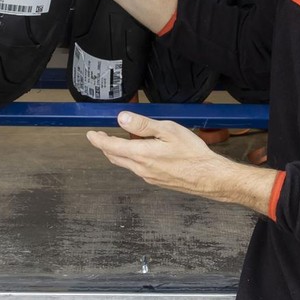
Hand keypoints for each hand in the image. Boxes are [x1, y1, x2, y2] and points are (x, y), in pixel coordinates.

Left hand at [85, 111, 226, 196]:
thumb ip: (143, 125)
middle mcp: (141, 169)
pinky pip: (137, 169)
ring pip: (125, 164)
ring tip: (118, 141)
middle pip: (115, 157)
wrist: (209, 177)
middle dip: (105, 146)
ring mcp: (148, 176)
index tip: (91, 134)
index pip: (111, 147)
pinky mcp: (156, 181)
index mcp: (141, 154)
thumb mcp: (168, 130)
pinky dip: (131, 159)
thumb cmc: (192, 154)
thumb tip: (122, 118)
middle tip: (100, 136)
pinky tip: (140, 152)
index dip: (98, 140)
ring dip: (118, 153)